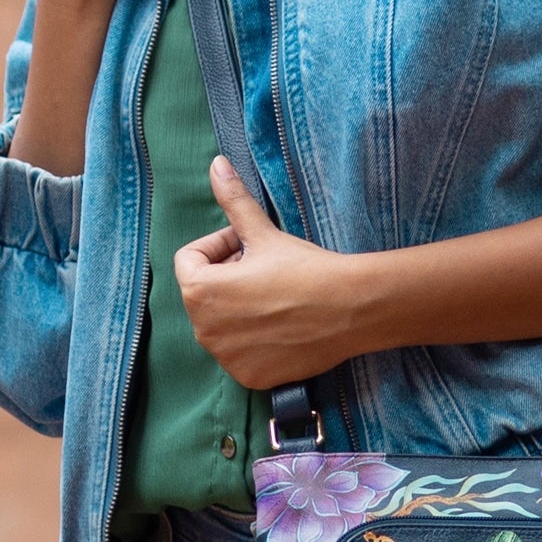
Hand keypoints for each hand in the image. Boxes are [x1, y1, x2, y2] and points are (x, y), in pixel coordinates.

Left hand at [173, 158, 363, 389]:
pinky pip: (240, 354)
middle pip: (204, 293)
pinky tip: (283, 326)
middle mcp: (204, 331)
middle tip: (266, 270)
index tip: (250, 246)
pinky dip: (254, 341)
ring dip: (238, 309)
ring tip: (275, 297)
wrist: (350, 309)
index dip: (220, 246)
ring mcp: (226, 358)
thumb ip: (233, 201)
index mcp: (199, 291)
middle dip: (227, 278)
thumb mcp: (264, 233)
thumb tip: (216, 164)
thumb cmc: (305, 268)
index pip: (190, 260)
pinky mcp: (249, 377)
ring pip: (221, 324)